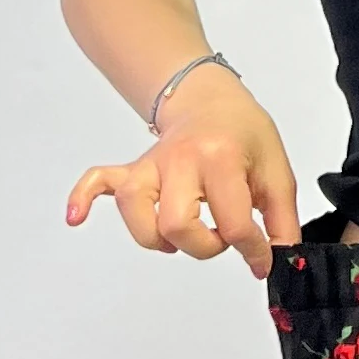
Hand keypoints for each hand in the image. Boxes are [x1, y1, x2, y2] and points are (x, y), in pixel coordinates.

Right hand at [64, 69, 300, 280]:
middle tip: (220, 236)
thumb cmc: (243, 133)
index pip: (233, 222)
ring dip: (157, 237)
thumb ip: (282, 220)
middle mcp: (182, 160)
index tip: (260, 257)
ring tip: (179, 237)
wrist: (211, 98)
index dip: (252, 250)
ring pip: (136, 211)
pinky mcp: (133, 168)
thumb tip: (278, 259)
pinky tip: (76, 216)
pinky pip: (98, 179)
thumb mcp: (276, 171)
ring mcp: (152, 164)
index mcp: (221, 159)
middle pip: (176, 223)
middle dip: (202, 245)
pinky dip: (83, 197)